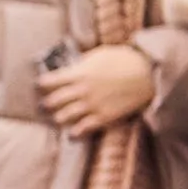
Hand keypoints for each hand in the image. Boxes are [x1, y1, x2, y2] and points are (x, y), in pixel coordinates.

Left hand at [39, 45, 155, 136]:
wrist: (148, 74)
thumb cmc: (125, 59)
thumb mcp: (100, 54)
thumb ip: (83, 63)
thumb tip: (73, 66)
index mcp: (78, 73)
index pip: (50, 81)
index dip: (42, 84)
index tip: (40, 86)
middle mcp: (81, 91)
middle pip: (53, 101)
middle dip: (47, 103)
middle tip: (44, 105)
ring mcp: (91, 105)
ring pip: (64, 116)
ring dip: (58, 117)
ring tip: (56, 118)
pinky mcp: (103, 117)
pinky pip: (83, 128)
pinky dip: (75, 132)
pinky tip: (71, 133)